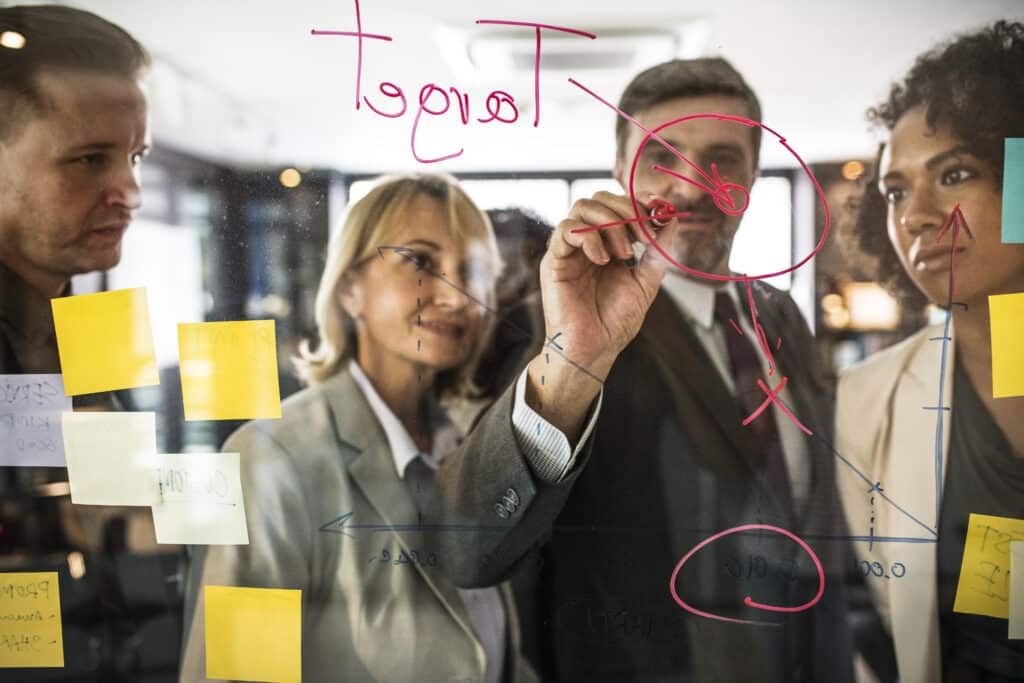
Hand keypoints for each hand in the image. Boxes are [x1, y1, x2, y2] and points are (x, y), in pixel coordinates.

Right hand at [539, 191, 677, 377]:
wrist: (594, 349)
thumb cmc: (614, 322)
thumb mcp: (646, 282)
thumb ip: (657, 252)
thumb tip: (670, 219)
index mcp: (607, 245)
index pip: (618, 205)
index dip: (637, 201)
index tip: (658, 210)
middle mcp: (587, 243)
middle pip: (600, 199)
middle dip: (626, 211)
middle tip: (643, 238)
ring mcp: (570, 250)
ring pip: (582, 207)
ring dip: (610, 224)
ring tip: (623, 254)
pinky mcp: (554, 261)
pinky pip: (565, 230)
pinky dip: (589, 237)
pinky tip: (602, 260)